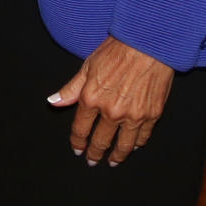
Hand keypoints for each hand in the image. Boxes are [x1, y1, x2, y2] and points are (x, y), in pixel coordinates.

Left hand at [47, 34, 173, 166]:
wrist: (146, 44)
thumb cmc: (115, 51)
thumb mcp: (87, 66)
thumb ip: (71, 89)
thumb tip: (53, 102)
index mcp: (92, 99)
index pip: (81, 128)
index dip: (78, 141)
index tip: (77, 149)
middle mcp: (111, 111)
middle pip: (101, 141)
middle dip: (95, 153)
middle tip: (93, 161)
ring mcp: (133, 116)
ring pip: (123, 145)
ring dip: (117, 156)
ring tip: (113, 161)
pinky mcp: (152, 115)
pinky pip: (142, 137)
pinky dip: (136, 144)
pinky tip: (132, 146)